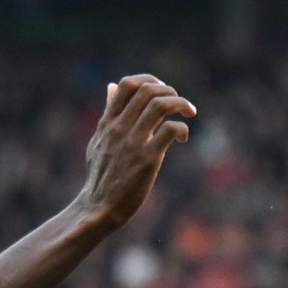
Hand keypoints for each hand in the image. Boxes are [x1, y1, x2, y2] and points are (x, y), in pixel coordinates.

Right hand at [76, 75, 196, 231]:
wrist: (99, 207)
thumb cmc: (101, 175)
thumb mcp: (99, 138)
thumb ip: (108, 112)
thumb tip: (111, 87)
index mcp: (108, 122)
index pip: (127, 84)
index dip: (149, 81)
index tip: (162, 91)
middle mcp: (120, 128)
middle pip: (147, 90)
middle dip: (170, 91)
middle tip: (180, 104)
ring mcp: (133, 142)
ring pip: (160, 105)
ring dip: (180, 104)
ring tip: (188, 113)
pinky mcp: (147, 159)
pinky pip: (170, 131)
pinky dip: (182, 128)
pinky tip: (183, 139)